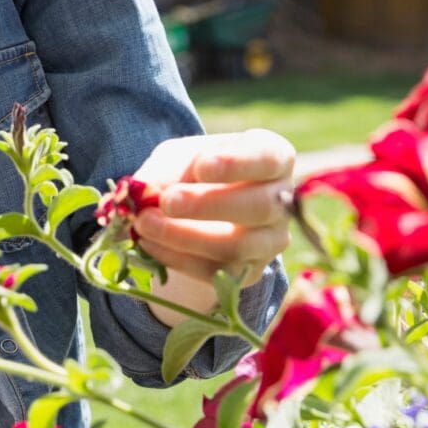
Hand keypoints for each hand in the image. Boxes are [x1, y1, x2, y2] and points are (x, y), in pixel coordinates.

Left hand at [128, 129, 296, 289]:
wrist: (200, 210)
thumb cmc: (195, 170)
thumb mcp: (180, 156)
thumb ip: (167, 169)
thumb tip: (146, 192)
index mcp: (274, 157)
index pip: (268, 159)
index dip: (237, 163)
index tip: (201, 166)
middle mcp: (282, 201)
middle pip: (259, 206)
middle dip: (208, 205)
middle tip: (167, 201)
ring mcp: (271, 241)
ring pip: (238, 246)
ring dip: (186, 237)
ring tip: (145, 224)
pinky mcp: (249, 272)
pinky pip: (217, 271)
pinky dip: (178, 258)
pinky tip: (149, 244)